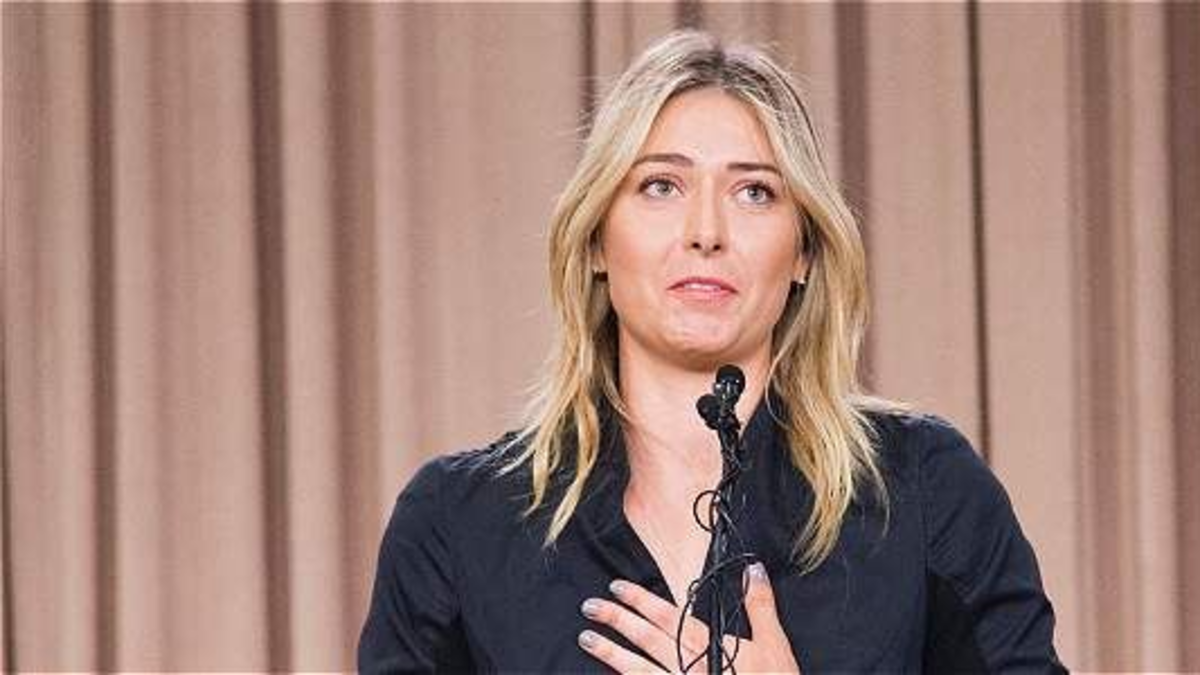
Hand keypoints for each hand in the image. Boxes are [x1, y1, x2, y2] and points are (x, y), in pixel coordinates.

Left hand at [578, 563, 799, 672]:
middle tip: (590, 606)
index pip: (668, 616)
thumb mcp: (774, 644)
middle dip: (616, 619)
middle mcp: (689, 666)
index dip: (640, 599)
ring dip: (610, 652)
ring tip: (586, 639)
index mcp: (709, 645)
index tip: (617, 586)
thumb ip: (759, 605)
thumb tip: (753, 569)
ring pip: (637, 669)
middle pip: (646, 638)